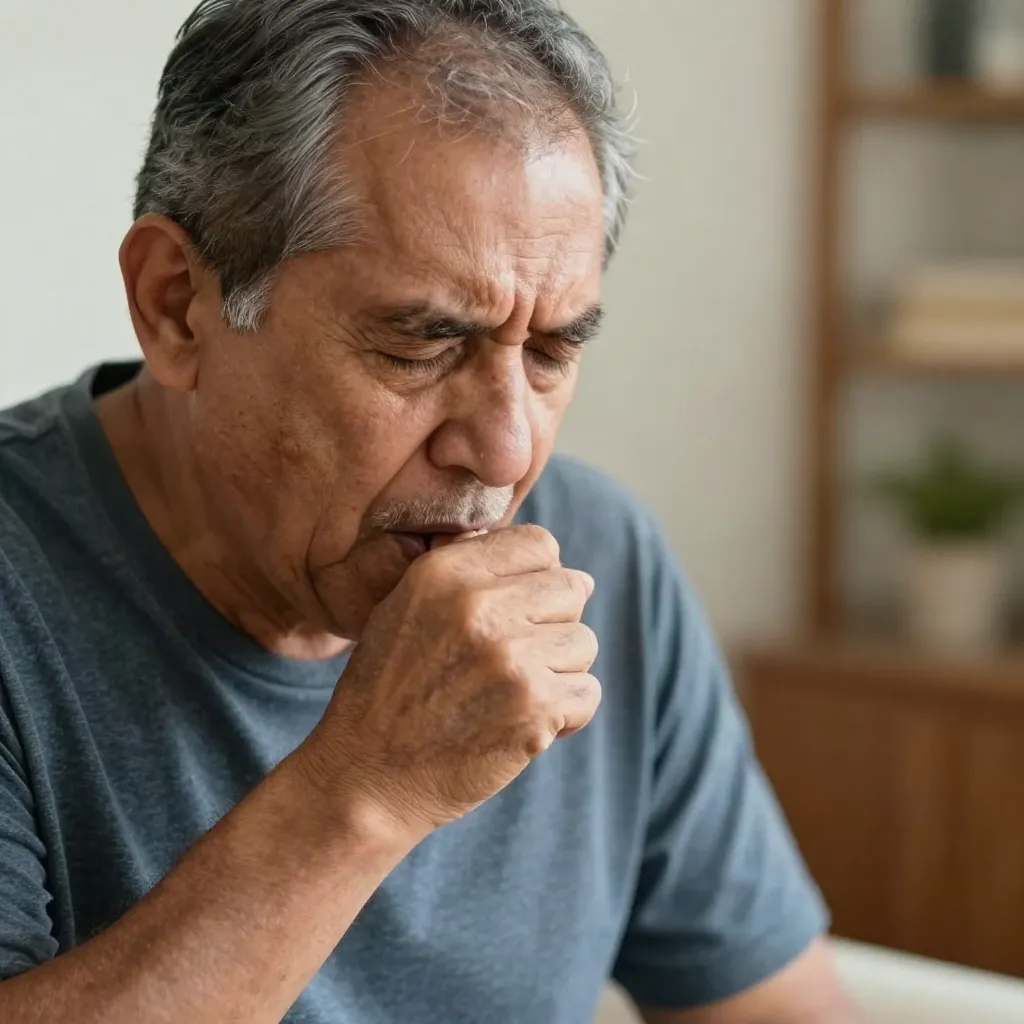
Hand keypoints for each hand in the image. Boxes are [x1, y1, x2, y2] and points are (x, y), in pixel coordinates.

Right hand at [302, 525, 600, 841]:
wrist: (367, 775)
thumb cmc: (389, 690)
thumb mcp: (405, 606)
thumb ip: (466, 568)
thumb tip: (546, 551)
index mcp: (445, 573)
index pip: (539, 544)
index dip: (537, 576)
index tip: (518, 609)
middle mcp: (479, 606)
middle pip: (570, 589)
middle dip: (550, 624)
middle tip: (512, 660)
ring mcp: (511, 657)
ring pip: (582, 642)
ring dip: (557, 671)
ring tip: (509, 694)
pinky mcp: (535, 707)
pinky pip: (587, 692)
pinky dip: (565, 714)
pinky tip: (522, 723)